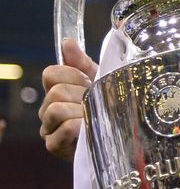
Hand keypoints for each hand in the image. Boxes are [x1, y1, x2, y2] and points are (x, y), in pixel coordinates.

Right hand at [39, 39, 97, 160]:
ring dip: (81, 111)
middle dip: (81, 95)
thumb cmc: (109, 107)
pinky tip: (91, 129)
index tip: (90, 82)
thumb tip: (68, 42)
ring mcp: (48, 129)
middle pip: (56, 91)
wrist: (122, 136)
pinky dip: (81, 126)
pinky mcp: (55, 146)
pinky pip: (65, 128)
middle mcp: (47, 109)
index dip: (74, 75)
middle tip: (96, 103)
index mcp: (56, 91)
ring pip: (56, 109)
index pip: (51, 73)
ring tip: (94, 117)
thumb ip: (82, 62)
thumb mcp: (100, 81)